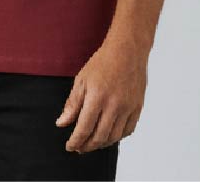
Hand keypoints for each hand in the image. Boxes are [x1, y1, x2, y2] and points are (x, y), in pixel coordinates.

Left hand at [55, 37, 147, 152]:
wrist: (127, 51)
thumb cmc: (103, 62)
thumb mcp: (82, 79)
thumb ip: (72, 104)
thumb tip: (61, 123)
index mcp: (97, 97)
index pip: (84, 128)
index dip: (75, 141)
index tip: (69, 146)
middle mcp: (114, 105)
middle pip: (99, 137)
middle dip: (87, 146)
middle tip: (79, 148)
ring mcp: (128, 108)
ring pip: (114, 137)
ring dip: (101, 144)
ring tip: (92, 143)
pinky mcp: (137, 108)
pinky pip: (128, 131)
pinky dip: (117, 137)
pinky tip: (108, 135)